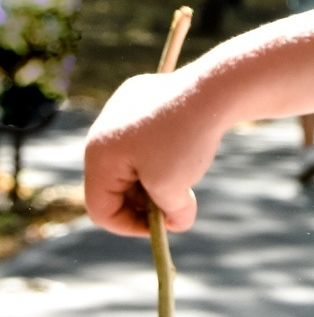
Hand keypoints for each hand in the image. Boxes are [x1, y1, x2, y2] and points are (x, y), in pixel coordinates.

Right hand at [84, 69, 229, 237]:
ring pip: (129, 160)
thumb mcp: (174, 188)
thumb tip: (177, 220)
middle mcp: (100, 131)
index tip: (162, 227)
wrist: (212, 88)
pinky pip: (142, 136)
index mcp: (98, 156)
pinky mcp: (139, 96)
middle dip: (143, 202)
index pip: (100, 209)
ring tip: (184, 176)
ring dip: (152, 177)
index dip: (130, 227)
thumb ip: (169, 214)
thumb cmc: (185, 140)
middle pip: (113, 185)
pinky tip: (185, 145)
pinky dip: (159, 151)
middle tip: (175, 207)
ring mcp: (119, 110)